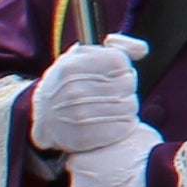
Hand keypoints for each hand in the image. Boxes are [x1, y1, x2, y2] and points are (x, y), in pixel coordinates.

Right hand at [30, 35, 144, 156]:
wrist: (44, 116)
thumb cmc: (71, 82)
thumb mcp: (84, 56)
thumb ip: (119, 49)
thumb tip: (142, 50)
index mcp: (72, 67)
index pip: (121, 62)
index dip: (122, 67)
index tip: (113, 74)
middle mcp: (74, 91)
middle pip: (129, 84)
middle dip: (127, 87)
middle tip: (114, 91)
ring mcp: (78, 116)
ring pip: (130, 107)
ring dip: (127, 106)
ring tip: (113, 105)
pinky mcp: (85, 138)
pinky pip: (125, 127)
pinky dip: (125, 123)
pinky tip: (113, 120)